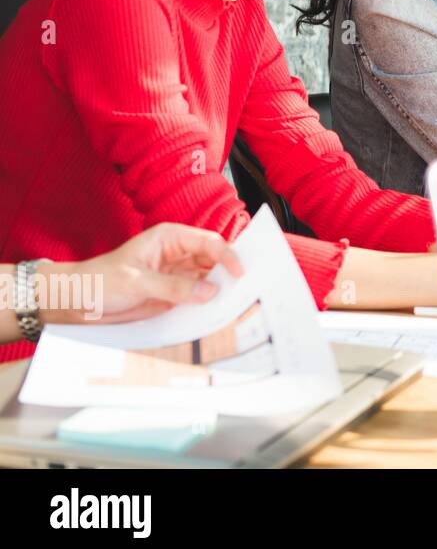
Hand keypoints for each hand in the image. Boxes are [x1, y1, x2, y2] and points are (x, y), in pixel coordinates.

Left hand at [42, 223, 243, 325]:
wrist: (78, 302)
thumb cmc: (100, 281)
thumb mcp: (135, 282)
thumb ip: (173, 287)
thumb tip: (210, 292)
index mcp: (170, 238)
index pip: (208, 242)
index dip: (227, 255)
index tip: (239, 273)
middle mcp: (178, 254)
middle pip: (214, 259)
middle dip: (229, 272)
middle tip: (246, 288)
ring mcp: (178, 275)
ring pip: (210, 278)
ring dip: (221, 289)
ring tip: (237, 301)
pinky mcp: (175, 294)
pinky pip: (198, 296)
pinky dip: (209, 303)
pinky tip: (218, 310)